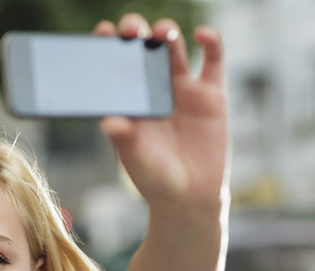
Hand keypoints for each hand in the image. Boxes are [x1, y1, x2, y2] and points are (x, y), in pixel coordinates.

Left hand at [95, 15, 227, 210]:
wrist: (190, 197)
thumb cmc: (155, 180)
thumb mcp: (136, 162)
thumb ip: (124, 140)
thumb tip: (108, 121)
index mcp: (128, 101)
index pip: (114, 66)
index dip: (108, 46)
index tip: (102, 32)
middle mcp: (152, 89)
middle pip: (142, 49)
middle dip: (136, 32)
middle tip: (131, 29)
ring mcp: (181, 89)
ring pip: (173, 49)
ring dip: (167, 33)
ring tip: (162, 33)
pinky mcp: (211, 94)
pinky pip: (212, 60)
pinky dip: (211, 42)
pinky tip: (202, 34)